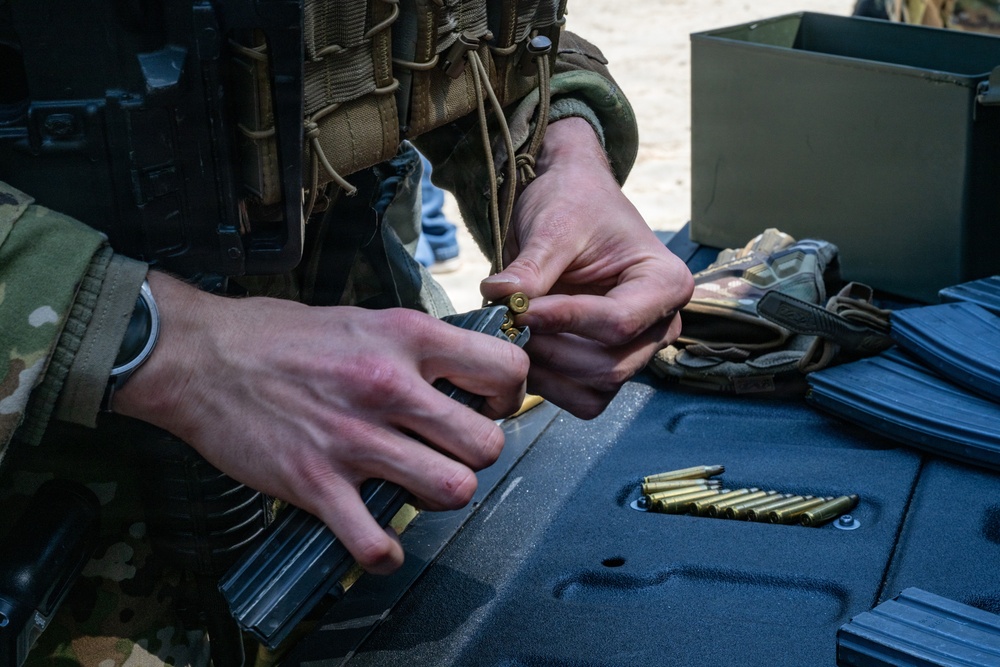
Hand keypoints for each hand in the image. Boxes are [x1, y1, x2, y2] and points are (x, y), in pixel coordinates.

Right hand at [115, 271, 528, 573]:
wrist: (198, 357)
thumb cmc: (276, 336)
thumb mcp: (361, 320)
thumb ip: (413, 348)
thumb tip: (459, 376)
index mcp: (404, 338)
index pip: (503, 369)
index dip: (509, 395)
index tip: (490, 406)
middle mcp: (388, 387)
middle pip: (486, 445)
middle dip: (478, 455)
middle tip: (454, 451)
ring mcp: (354, 439)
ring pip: (451, 490)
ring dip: (441, 497)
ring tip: (419, 486)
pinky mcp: (316, 483)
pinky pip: (375, 541)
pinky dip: (386, 552)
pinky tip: (381, 539)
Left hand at [481, 117, 692, 418]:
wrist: (569, 203)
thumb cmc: (573, 204)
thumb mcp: (554, 225)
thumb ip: (532, 266)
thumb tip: (501, 297)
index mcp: (665, 283)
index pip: (619, 321)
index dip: (565, 321)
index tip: (520, 309)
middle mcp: (661, 324)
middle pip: (611, 366)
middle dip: (553, 350)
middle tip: (509, 324)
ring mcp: (636, 351)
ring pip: (596, 389)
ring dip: (547, 371)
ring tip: (514, 335)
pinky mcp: (608, 367)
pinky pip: (583, 399)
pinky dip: (549, 385)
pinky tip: (524, 351)